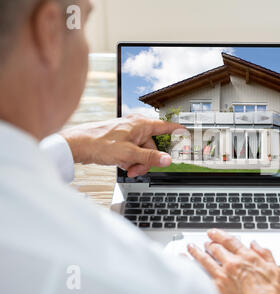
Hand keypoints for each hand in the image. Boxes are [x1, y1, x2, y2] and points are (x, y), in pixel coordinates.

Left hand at [60, 114, 183, 176]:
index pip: (166, 127)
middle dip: (147, 160)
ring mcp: (129, 133)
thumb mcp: (129, 154)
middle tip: (137, 169)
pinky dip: (130, 160)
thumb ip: (150, 157)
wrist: (78, 145)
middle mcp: (136, 126)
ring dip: (137, 162)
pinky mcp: (122, 140)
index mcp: (141, 124)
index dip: (178, 132)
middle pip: (153, 146)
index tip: (188, 134)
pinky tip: (122, 163)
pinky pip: (133, 152)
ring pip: (143, 151)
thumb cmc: (99, 143)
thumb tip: (167, 160)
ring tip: (126, 167)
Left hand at [188, 229, 279, 293]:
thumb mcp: (275, 270)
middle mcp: (233, 263)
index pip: (230, 241)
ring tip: (191, 247)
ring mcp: (223, 275)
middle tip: (206, 242)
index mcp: (247, 257)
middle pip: (216, 248)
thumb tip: (256, 244)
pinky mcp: (216, 287)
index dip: (219, 234)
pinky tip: (184, 262)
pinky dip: (190, 266)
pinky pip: (200, 273)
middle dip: (209, 244)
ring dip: (196, 251)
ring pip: (205, 258)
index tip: (213, 232)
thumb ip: (265, 254)